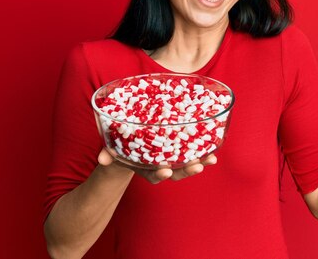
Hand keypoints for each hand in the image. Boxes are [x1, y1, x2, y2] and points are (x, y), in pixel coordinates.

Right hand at [97, 147, 217, 183]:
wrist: (133, 143)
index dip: (159, 174)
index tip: (165, 171)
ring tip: (211, 159)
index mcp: (145, 168)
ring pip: (187, 164)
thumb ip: (108, 155)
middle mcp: (160, 166)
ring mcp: (171, 160)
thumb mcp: (114, 151)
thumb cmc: (123, 147)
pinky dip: (203, 152)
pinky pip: (193, 153)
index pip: (153, 175)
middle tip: (197, 167)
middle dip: (186, 171)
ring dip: (200, 162)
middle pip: (175, 172)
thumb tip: (102, 159)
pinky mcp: (180, 150)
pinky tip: (214, 149)